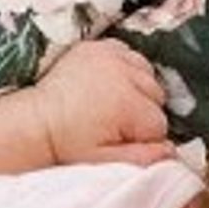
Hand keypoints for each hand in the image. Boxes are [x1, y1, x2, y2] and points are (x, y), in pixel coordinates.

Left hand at [32, 40, 175, 167]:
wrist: (36, 122)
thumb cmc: (68, 145)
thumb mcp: (104, 160)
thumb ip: (141, 158)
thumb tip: (172, 152)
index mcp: (126, 103)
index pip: (159, 124)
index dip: (144, 137)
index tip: (121, 140)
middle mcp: (123, 73)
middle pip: (156, 96)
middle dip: (142, 113)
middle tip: (115, 125)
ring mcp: (110, 55)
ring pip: (147, 74)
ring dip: (137, 90)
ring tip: (113, 106)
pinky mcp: (98, 47)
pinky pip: (129, 56)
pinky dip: (126, 70)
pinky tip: (109, 87)